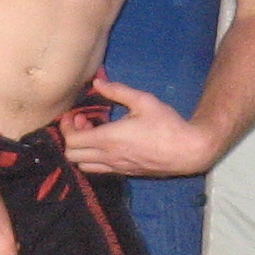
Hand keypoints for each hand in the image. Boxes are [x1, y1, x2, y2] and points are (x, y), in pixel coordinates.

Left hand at [63, 80, 222, 177]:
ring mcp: (116, 168)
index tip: (75, 114)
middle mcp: (109, 157)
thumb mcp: (143, 100)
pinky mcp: (125, 173)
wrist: (187, 151)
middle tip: (85, 122)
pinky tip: (107, 143)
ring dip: (82, 150)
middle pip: (72, 156)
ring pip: (83, 166)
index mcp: (109, 139)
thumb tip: (97, 82)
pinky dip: (93, 158)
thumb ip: (117, 91)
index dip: (67, 127)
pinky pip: (98, 170)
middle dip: (72, 137)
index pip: (71, 141)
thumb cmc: (167, 124)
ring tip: (95, 133)